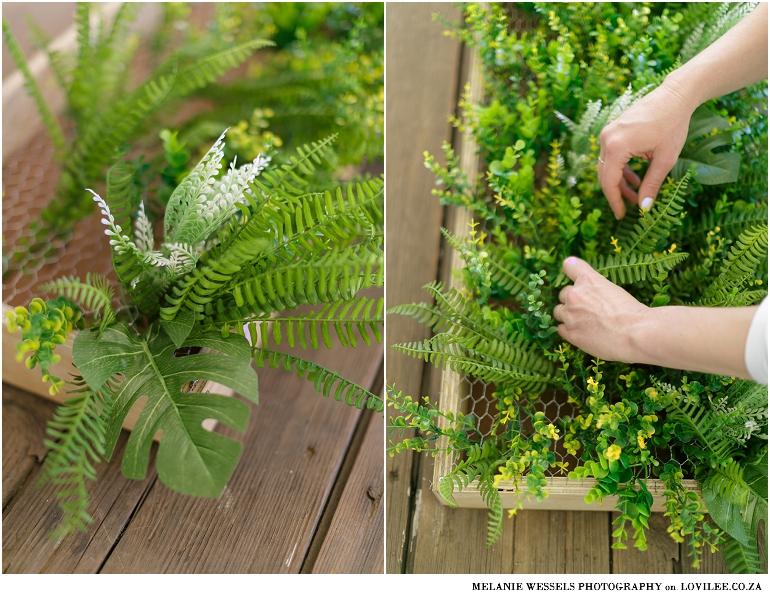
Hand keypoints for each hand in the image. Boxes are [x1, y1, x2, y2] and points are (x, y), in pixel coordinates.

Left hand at [553, 257, 648, 361]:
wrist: (635, 333)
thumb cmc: (633, 313)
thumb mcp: (616, 290)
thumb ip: (598, 287)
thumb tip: (589, 289)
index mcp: (589, 280)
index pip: (570, 265)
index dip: (571, 268)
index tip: (572, 269)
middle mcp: (575, 295)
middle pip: (564, 293)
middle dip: (572, 299)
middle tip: (587, 308)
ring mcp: (570, 315)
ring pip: (559, 311)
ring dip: (568, 315)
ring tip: (584, 321)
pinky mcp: (570, 333)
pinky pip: (560, 329)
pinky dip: (569, 330)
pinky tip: (582, 332)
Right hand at [598, 80, 694, 218]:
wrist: (675, 95)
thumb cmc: (673, 125)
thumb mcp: (665, 159)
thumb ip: (652, 184)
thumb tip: (644, 208)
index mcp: (616, 146)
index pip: (609, 182)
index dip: (614, 201)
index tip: (622, 215)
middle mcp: (606, 139)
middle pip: (605, 175)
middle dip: (617, 193)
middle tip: (630, 208)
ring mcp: (608, 133)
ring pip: (607, 166)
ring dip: (620, 181)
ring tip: (636, 192)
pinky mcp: (613, 130)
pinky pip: (611, 155)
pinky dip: (621, 168)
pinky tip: (634, 177)